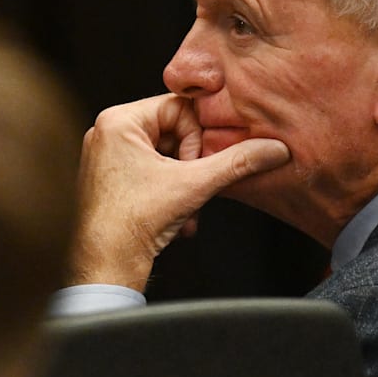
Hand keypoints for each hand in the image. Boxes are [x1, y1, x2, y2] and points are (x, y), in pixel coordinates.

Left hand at [69, 94, 289, 290]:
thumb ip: (238, 162)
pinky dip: (170, 194)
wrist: (104, 268)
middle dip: (192, 165)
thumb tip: (273, 148)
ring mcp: (106, 158)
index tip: (197, 166)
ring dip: (185, 184)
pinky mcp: (110, 180)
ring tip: (185, 209)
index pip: (179, 108)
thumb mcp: (196, 185)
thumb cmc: (132, 223)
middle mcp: (106, 133)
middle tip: (193, 188)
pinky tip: (176, 219)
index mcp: (118, 121)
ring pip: (165, 156)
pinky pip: (151, 173)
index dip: (197, 138)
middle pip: (173, 132)